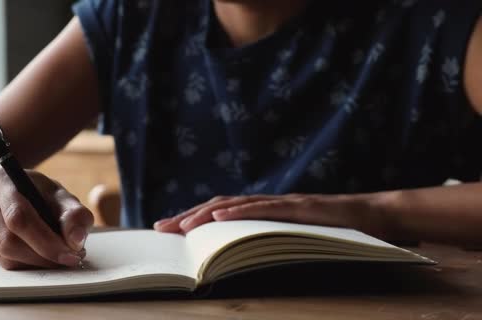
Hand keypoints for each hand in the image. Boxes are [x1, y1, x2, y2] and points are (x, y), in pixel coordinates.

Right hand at [0, 168, 93, 269]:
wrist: (14, 192)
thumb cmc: (40, 194)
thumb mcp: (61, 195)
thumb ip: (74, 214)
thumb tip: (76, 241)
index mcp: (3, 181)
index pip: (19, 217)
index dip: (46, 241)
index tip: (71, 254)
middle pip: (6, 240)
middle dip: (42, 256)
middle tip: (68, 260)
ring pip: (3, 256)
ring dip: (35, 263)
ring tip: (58, 257)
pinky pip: (1, 263)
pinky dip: (26, 265)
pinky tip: (41, 257)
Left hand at [154, 194, 389, 238]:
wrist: (373, 216)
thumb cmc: (335, 231)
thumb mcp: (295, 238)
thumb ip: (268, 241)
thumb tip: (239, 257)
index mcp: (264, 212)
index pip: (220, 213)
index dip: (193, 218)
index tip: (168, 229)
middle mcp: (268, 203)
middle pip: (219, 206)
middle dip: (188, 217)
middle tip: (161, 228)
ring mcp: (283, 203)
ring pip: (236, 205)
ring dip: (206, 214)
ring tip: (182, 225)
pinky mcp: (299, 208)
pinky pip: (265, 209)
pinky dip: (239, 212)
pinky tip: (219, 217)